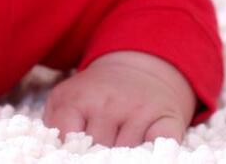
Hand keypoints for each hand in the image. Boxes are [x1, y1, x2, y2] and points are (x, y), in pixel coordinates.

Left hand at [42, 50, 196, 147]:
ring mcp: (140, 111)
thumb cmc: (95, 94)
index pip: (69, 139)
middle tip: (97, 152)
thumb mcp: (66, 99)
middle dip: (97, 156)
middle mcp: (109, 103)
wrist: (137, 69)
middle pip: (99, 150)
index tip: (74, 153)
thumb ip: (56, 123)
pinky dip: (154, 154)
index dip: (71, 152)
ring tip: (117, 150)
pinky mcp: (168, 119)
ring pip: (128, 154)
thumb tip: (58, 150)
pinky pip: (162, 148)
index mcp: (77, 99)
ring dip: (123, 156)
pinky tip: (144, 151)